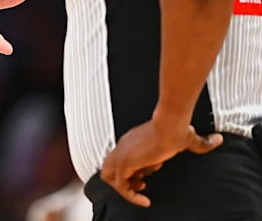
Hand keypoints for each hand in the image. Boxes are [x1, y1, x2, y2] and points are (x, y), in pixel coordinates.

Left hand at [101, 118, 222, 206]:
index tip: (154, 168)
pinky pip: (119, 186)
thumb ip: (202, 142)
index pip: (125, 158)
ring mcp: (121, 154)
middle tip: (142, 183)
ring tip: (142, 191)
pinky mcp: (125, 163)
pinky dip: (130, 196)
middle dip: (124, 178)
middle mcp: (123, 147)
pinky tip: (145, 200)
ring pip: (108, 175)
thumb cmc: (178, 129)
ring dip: (125, 188)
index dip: (138, 168)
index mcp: (132, 141)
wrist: (171, 126)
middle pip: (110, 165)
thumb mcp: (190, 139)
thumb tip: (217, 140)